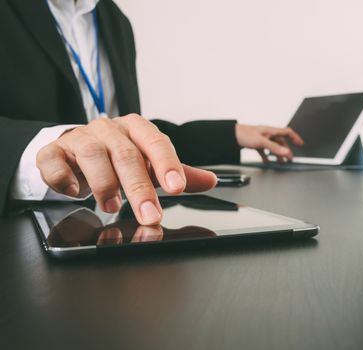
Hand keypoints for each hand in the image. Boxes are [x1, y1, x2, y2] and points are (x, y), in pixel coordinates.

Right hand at [36, 114, 216, 224]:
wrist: (77, 149)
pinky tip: (75, 192)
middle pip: (126, 154)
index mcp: (136, 129)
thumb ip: (177, 173)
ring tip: (113, 206)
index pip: (156, 142)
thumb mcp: (149, 164)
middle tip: (150, 214)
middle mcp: (109, 129)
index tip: (177, 188)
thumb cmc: (118, 157)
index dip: (167, 164)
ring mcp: (80, 138)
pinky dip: (64, 178)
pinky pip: (55, 161)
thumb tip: (210, 181)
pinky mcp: (53, 152)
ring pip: (92, 155)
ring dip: (105, 184)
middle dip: (140, 187)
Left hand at [235, 124, 303, 161]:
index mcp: (271, 130)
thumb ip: (274, 148)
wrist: (230, 135)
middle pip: (281, 142)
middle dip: (286, 150)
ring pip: (273, 147)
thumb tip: (286, 152)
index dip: (295, 138)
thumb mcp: (261, 141)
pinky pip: (264, 150)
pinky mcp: (255, 143)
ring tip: (280, 162)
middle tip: (289, 158)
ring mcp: (261, 138)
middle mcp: (267, 134)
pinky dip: (267, 156)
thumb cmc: (244, 134)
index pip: (287, 132)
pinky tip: (267, 161)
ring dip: (277, 154)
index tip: (300, 144)